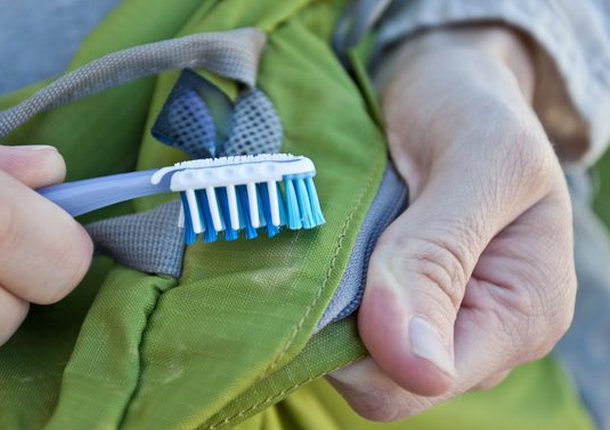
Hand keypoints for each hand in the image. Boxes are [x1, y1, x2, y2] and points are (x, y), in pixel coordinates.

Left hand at [328, 26, 575, 419]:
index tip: (335, 275)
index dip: (364, 348)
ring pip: (358, 353)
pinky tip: (334, 248)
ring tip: (338, 239)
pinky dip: (328, 293)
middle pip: (383, 379)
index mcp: (523, 313)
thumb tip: (414, 365)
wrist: (449, 86)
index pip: (421, 383)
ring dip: (331, 306)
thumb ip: (441, 256)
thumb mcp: (478, 162)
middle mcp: (480, 333)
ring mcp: (437, 320)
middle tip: (335, 247)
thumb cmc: (474, 109)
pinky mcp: (402, 301)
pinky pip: (348, 323)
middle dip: (344, 325)